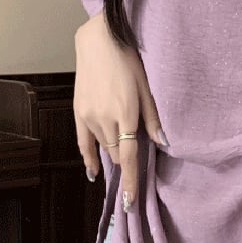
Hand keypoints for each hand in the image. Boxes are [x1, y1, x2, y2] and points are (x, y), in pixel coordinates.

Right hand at [73, 11, 166, 208]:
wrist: (99, 40)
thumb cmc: (129, 60)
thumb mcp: (148, 87)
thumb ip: (153, 118)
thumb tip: (163, 143)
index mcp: (125, 114)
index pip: (129, 157)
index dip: (131, 180)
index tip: (131, 201)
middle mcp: (105, 119)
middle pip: (118, 154)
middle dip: (129, 159)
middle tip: (140, 151)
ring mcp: (89, 116)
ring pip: (104, 148)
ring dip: (116, 150)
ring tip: (124, 144)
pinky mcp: (78, 112)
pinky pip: (83, 143)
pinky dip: (89, 158)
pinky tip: (94, 172)